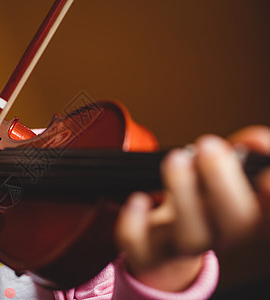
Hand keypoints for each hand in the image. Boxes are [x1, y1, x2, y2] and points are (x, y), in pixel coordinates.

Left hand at [114, 125, 269, 290]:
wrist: (165, 248)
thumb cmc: (198, 204)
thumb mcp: (223, 177)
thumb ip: (242, 156)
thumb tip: (253, 141)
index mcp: (247, 217)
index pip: (268, 216)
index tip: (265, 176)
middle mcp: (220, 236)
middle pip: (236, 223)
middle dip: (224, 182)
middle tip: (209, 146)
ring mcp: (183, 247)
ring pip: (192, 237)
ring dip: (184, 195)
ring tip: (177, 159)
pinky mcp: (148, 252)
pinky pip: (141, 245)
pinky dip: (136, 223)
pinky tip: (138, 199)